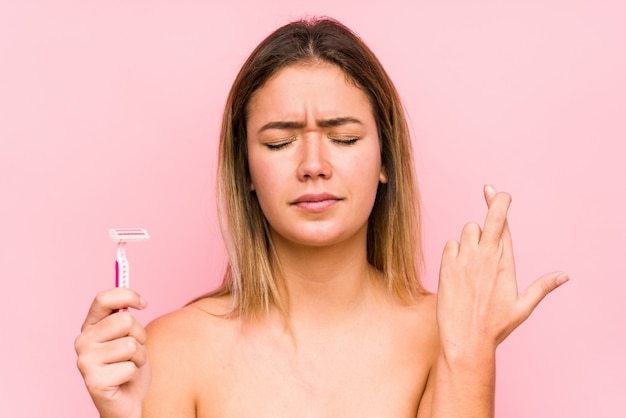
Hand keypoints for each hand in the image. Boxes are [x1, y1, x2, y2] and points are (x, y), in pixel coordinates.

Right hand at [75, 288, 150, 417]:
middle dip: (140, 335)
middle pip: (125, 321)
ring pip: (130, 344)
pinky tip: (124, 380)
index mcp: (90, 327)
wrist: (126, 401)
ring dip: (138, 357)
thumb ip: (126, 318)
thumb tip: (136, 300)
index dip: (128, 295)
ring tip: (129, 366)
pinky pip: (130, 366)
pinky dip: (134, 373)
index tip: (143, 304)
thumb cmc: (129, 365)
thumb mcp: (130, 335)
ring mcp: (85, 362)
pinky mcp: (93, 381)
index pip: (104, 298)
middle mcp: (82, 341)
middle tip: (134, 351)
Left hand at [436, 185, 567, 356]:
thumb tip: (564, 275)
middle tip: (491, 190)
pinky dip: (454, 250)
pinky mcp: (447, 266)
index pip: (505, 224)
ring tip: (474, 259)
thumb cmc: (495, 326)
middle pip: (491, 217)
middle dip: (494, 202)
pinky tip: (458, 268)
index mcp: (506, 262)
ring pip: (468, 229)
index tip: (495, 190)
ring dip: (472, 237)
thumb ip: (542, 288)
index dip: (500, 203)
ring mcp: (465, 259)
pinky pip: (450, 244)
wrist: (465, 339)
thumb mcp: (522, 307)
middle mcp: (487, 256)